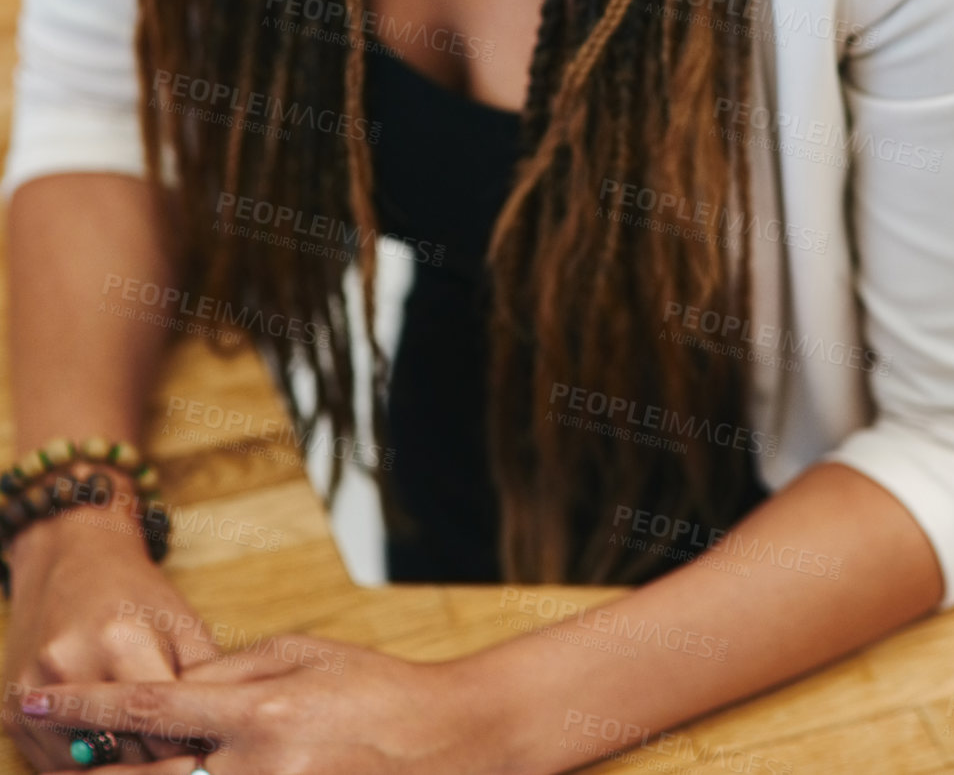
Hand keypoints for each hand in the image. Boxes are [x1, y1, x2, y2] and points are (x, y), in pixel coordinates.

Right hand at [2, 504, 220, 768]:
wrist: (71, 559)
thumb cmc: (135, 592)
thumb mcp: (181, 622)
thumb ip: (204, 678)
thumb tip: (219, 734)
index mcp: (120, 640)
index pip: (159, 724)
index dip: (187, 745)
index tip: (207, 753)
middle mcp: (68, 666)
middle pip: (121, 752)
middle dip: (155, 762)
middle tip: (183, 763)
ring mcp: (33, 693)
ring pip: (86, 768)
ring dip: (119, 771)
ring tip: (149, 759)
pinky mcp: (11, 713)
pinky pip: (54, 767)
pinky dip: (86, 767)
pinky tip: (112, 756)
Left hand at [17, 637, 480, 774]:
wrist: (451, 745)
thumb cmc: (376, 690)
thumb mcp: (305, 653)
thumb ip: (233, 670)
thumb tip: (172, 691)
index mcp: (258, 708)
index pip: (148, 705)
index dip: (84, 704)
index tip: (31, 698)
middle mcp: (255, 768)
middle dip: (91, 773)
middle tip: (49, 762)